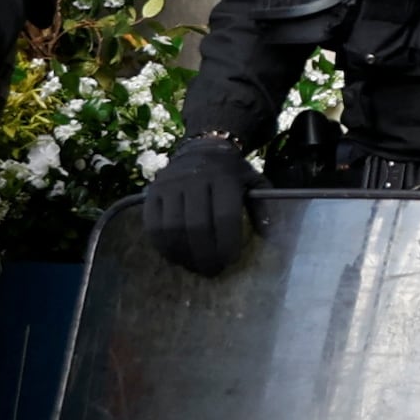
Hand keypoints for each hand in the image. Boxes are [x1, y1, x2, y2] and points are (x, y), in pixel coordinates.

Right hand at [142, 135, 257, 274]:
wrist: (203, 147)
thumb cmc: (232, 172)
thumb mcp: (253, 181)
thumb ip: (261, 206)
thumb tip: (267, 233)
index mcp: (224, 178)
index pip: (224, 216)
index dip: (226, 242)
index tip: (230, 261)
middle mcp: (194, 180)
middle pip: (196, 226)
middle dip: (204, 254)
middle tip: (212, 271)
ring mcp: (170, 186)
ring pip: (172, 228)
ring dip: (183, 254)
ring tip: (194, 267)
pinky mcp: (152, 192)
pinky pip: (152, 224)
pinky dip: (162, 246)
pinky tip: (175, 257)